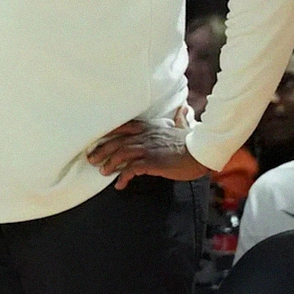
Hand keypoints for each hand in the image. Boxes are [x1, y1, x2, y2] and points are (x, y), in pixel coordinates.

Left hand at [86, 106, 208, 188]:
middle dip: (102, 150)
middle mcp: (146, 135)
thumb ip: (180, 118)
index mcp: (150, 127)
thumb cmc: (192, 141)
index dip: (109, 133)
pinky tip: (120, 185)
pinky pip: (132, 169)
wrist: (201, 152)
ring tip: (103, 172)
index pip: (124, 127)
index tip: (98, 140)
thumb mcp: (183, 126)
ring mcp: (148, 148)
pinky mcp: (152, 162)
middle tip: (92, 159)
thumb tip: (183, 108)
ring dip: (110, 163)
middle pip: (117, 141)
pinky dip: (123, 177)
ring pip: (121, 154)